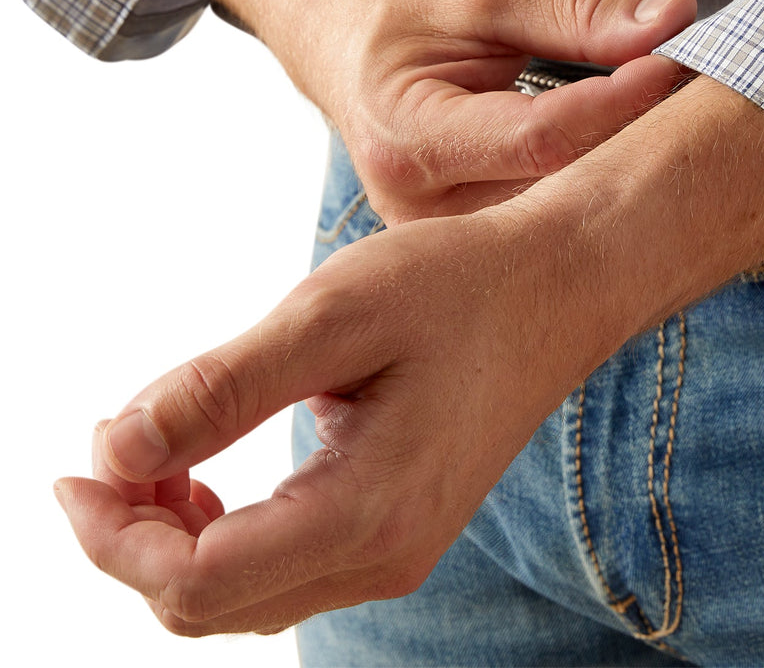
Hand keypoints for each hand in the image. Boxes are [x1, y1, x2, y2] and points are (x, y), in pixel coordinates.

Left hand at [55, 77, 763, 634]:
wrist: (561, 284)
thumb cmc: (460, 284)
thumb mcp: (333, 313)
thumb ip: (220, 388)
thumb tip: (111, 451)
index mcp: (368, 513)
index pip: (194, 585)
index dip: (112, 538)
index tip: (75, 467)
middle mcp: (384, 557)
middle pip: (211, 607)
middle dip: (134, 544)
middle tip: (103, 458)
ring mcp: (399, 550)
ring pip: (245, 596)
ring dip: (176, 543)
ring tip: (152, 461)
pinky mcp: (402, 525)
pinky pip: (285, 567)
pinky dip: (225, 535)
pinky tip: (214, 473)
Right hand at [187, 0, 696, 222]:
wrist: (344, 49)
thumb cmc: (406, 12)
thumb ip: (575, 9)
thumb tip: (674, 20)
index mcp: (409, 139)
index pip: (541, 136)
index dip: (622, 101)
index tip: (681, 59)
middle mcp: (420, 210)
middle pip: (559, 190)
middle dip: (639, 142)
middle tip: (710, 95)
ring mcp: (442, 242)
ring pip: (562, 218)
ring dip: (628, 170)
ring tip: (684, 123)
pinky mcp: (466, 248)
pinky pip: (548, 227)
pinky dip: (599, 188)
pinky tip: (641, 159)